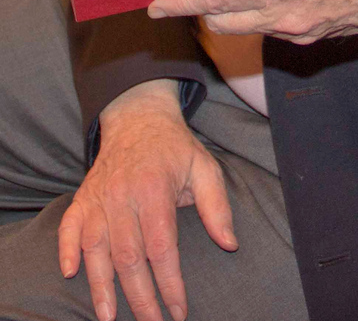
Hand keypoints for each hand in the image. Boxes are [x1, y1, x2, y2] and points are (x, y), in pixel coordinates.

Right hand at [58, 81, 236, 320]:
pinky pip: (68, 228)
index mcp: (155, 190)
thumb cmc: (175, 148)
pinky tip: (69, 273)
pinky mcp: (82, 198)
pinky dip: (66, 250)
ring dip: (100, 286)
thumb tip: (229, 244)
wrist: (140, 117)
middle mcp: (123, 196)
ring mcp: (99, 197)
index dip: (170, 284)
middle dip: (139, 298)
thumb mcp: (205, 167)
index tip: (179, 310)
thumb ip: (217, 207)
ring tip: (107, 318)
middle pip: (128, 257)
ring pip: (95, 249)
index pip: (161, 248)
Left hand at [148, 0, 357, 43]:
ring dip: (230, 10)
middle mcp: (286, 14)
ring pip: (245, 29)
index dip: (179, 2)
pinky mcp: (313, 39)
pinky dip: (259, 13)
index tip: (155, 5)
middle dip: (201, 6)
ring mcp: (300, 32)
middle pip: (221, 21)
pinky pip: (271, 30)